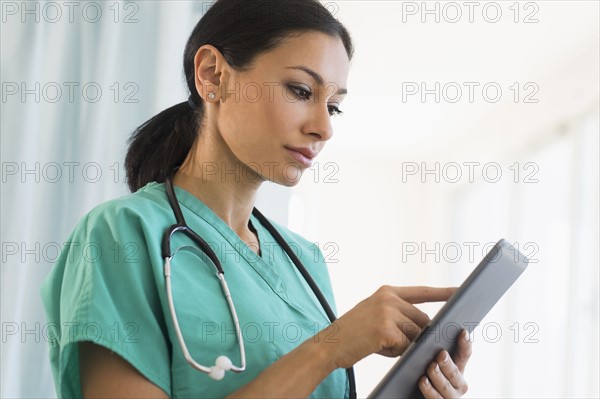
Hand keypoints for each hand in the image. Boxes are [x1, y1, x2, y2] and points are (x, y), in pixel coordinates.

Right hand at [316, 285, 456, 368]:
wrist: (330, 344)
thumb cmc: (354, 333)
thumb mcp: (376, 315)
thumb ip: (400, 315)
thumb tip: (428, 326)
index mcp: (388, 292)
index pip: (422, 292)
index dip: (443, 293)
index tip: (462, 291)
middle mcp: (389, 298)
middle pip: (423, 319)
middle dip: (415, 334)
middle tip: (388, 338)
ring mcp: (387, 312)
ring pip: (416, 334)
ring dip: (404, 345)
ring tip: (378, 341)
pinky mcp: (386, 329)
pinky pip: (405, 346)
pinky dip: (395, 352)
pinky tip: (376, 346)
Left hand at [419, 330, 471, 397]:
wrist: (418, 395)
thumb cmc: (427, 373)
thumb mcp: (432, 359)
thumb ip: (433, 349)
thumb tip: (428, 330)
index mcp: (458, 367)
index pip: (465, 354)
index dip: (465, 344)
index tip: (462, 332)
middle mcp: (458, 383)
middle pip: (455, 372)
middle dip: (448, 363)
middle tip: (441, 354)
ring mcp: (450, 396)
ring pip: (446, 387)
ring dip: (438, 376)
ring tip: (431, 366)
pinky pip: (435, 398)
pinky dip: (429, 390)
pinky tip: (422, 380)